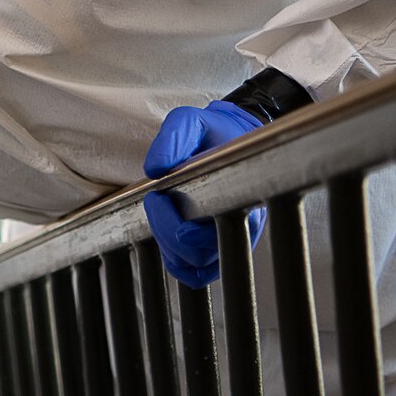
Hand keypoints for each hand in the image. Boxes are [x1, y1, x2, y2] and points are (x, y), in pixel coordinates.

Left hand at [142, 99, 266, 287]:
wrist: (232, 138)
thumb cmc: (212, 132)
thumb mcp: (191, 122)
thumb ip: (174, 138)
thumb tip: (156, 169)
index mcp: (238, 192)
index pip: (213, 234)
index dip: (181, 232)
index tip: (161, 198)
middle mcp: (239, 221)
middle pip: (197, 255)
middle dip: (165, 230)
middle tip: (156, 198)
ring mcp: (230, 237)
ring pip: (195, 266)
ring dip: (168, 244)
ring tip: (162, 211)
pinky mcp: (220, 245)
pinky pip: (198, 273)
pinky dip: (178, 261)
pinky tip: (167, 235)